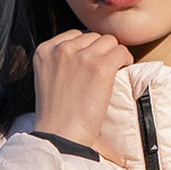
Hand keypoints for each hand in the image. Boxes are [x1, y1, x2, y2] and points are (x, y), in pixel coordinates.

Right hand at [33, 31, 131, 147]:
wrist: (60, 135)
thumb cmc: (56, 115)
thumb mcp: (47, 78)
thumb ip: (59, 62)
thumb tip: (83, 54)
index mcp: (45, 50)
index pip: (74, 35)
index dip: (86, 48)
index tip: (90, 62)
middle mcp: (62, 49)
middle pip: (92, 37)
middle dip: (100, 51)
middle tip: (103, 69)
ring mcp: (82, 56)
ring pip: (109, 41)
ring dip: (114, 53)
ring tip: (114, 69)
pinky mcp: (100, 67)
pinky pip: (121, 51)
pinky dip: (125, 59)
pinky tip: (123, 69)